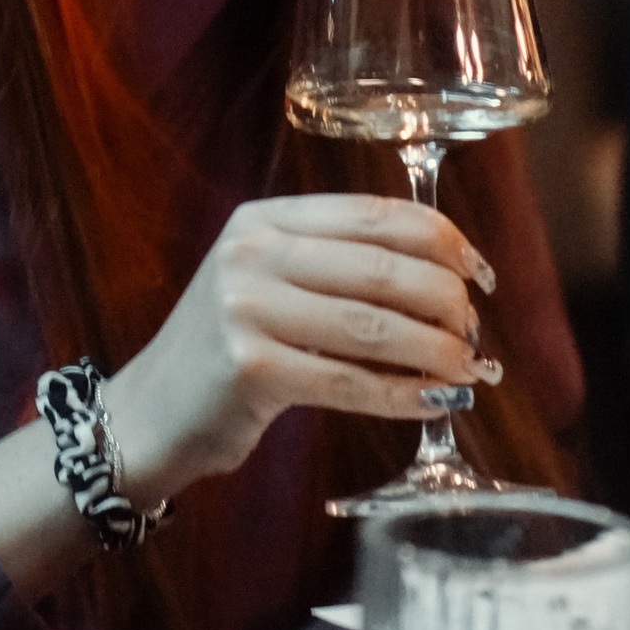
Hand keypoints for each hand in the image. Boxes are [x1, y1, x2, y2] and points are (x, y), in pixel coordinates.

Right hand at [107, 192, 495, 504]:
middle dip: (446, 300)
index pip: (373, 214)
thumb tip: (447, 281)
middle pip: (381, 267)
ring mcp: (245, 307)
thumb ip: (337, 269)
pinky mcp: (249, 368)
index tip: (480, 272)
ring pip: (373, 325)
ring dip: (435, 350)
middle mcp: (251, 252)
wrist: (150, 414)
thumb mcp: (269, 284)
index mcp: (264, 220)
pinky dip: (404, 394)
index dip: (441, 239)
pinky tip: (436, 401)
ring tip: (468, 369)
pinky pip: (350, 381)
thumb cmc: (227, 352)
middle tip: (476, 331)